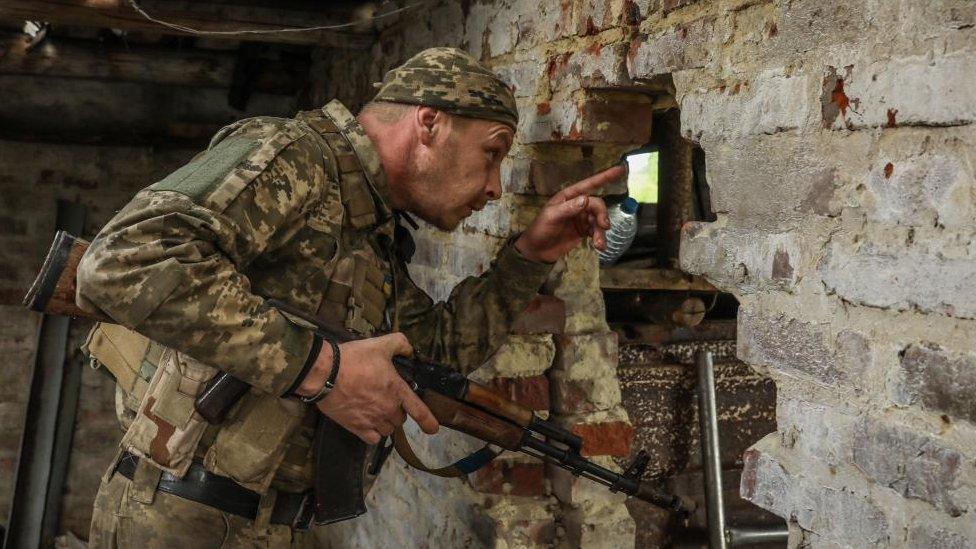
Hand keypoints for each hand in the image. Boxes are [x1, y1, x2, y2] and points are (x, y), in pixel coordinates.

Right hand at [299, 333, 439, 443]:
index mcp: (397, 390)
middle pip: (400, 419)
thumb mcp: (379, 345)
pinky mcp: (357, 428)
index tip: (433, 429)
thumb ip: (399, 344)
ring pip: (387, 430)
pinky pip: (372, 439)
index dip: (429, 422)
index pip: (419, 411)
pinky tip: (367, 424)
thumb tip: (409, 349)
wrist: (326, 374)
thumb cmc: (353, 359)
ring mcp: (373, 420)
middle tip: (386, 399)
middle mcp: (388, 409)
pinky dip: (372, 434)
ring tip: (376, 411)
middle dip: (397, 411)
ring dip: (385, 423)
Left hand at [515, 165, 625, 263]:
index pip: (589, 184)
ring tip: (599, 244)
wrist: (537, 252)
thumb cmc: (540, 230)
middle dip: (602, 215)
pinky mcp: (584, 231)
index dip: (605, 177)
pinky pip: (597, 231)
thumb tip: (586, 199)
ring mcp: (581, 218)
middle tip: (603, 226)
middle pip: (597, 205)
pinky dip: (600, 238)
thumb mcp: (551, 217)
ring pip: (599, 219)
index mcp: (568, 196)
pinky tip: (599, 246)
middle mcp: (577, 205)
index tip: (620, 169)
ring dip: (601, 230)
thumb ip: (568, 208)